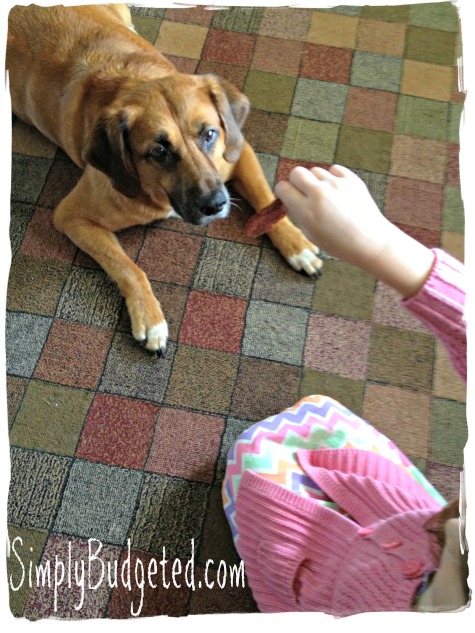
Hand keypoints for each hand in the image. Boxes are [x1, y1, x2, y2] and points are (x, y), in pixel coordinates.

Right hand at [275, 165, 434, 297]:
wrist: (370, 241)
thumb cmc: (339, 243)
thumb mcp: (311, 234)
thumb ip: (299, 214)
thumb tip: (289, 199)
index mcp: (307, 211)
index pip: (283, 188)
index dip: (283, 193)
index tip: (288, 197)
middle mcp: (320, 194)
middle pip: (296, 172)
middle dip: (296, 182)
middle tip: (303, 193)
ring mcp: (337, 184)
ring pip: (315, 170)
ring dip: (316, 181)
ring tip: (325, 196)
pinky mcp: (351, 179)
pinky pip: (334, 169)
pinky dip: (332, 178)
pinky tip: (337, 191)